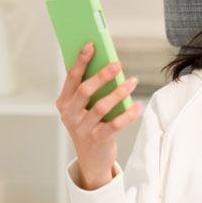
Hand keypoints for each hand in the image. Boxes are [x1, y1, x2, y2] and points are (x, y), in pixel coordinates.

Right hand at [56, 41, 143, 189]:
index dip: (80, 60)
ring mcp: (82, 129)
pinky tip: (138, 105)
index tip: (91, 45)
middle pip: (84, 91)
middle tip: (117, 64)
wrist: (90, 157)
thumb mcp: (81, 106)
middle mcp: (69, 114)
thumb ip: (86, 85)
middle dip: (101, 76)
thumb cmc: (88, 123)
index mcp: (63, 101)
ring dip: (118, 93)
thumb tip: (98, 58)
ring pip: (100, 107)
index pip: (71, 77)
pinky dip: (128, 115)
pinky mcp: (97, 140)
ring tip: (132, 81)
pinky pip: (114, 125)